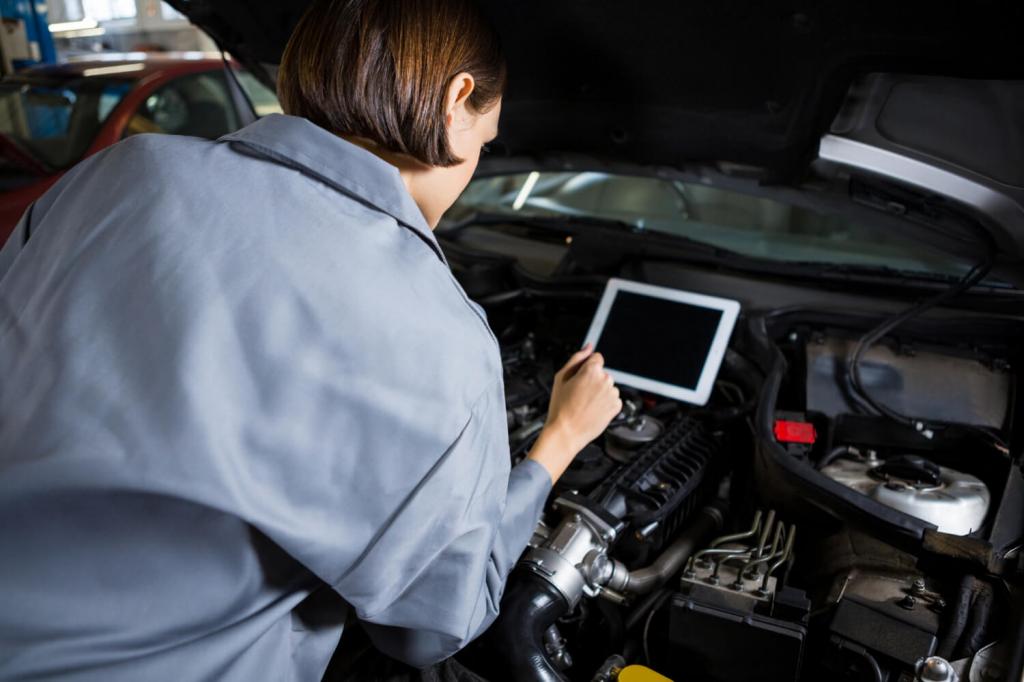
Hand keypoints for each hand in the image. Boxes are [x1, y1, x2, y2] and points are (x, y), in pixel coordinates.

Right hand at [527, 344, 621, 482]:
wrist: (566, 432)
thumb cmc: (561, 407)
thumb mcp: (561, 377)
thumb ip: (577, 358)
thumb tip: (588, 347)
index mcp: (591, 370)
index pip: (597, 358)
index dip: (587, 368)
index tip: (581, 378)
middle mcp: (605, 380)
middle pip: (603, 373)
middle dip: (594, 381)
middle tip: (579, 394)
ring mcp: (612, 394)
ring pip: (608, 387)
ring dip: (600, 393)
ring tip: (585, 404)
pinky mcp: (617, 406)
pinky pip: (613, 399)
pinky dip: (606, 403)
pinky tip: (593, 410)